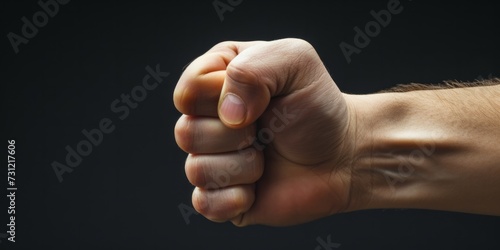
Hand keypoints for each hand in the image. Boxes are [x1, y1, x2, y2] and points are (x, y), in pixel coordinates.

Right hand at [174, 38, 358, 225]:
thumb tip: (227, 114)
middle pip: (185, 132)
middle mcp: (207, 120)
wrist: (343, 155)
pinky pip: (205, 203)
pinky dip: (237, 198)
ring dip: (243, 167)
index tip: (260, 100)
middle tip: (266, 131)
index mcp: (216, 81)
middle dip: (235, 136)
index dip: (220, 98)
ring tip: (266, 157)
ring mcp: (213, 158)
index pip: (188, 91)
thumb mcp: (296, 61)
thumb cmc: (318, 106)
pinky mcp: (221, 195)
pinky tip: (258, 187)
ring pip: (196, 170)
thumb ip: (253, 68)